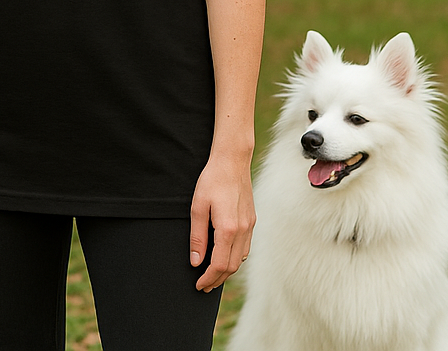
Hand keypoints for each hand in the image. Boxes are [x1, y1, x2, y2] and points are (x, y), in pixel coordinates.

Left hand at [189, 150, 254, 291]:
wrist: (232, 162)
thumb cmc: (212, 181)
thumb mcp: (197, 207)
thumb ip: (197, 237)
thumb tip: (195, 261)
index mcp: (227, 229)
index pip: (219, 265)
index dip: (208, 278)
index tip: (198, 285)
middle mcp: (242, 231)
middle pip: (231, 267)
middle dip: (217, 280)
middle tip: (203, 286)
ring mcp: (249, 226)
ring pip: (240, 259)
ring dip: (226, 271)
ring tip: (212, 275)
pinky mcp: (251, 221)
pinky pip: (245, 247)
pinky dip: (234, 258)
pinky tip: (225, 256)